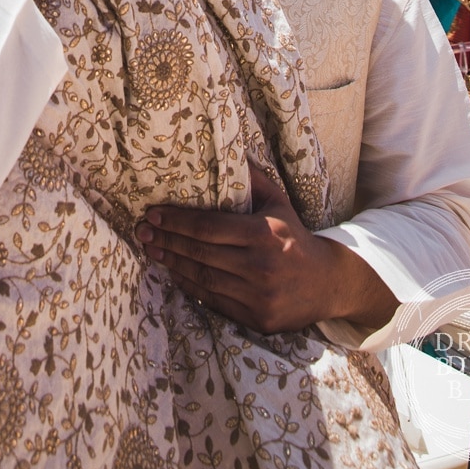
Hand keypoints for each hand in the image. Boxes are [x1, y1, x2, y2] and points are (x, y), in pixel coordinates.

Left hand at [139, 162, 395, 336]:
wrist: (327, 284)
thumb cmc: (294, 236)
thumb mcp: (278, 202)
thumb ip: (253, 178)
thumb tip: (227, 149)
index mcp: (263, 234)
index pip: (208, 227)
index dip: (177, 221)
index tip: (153, 213)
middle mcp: (260, 266)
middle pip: (201, 253)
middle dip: (167, 240)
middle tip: (142, 231)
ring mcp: (258, 296)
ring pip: (203, 279)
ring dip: (172, 264)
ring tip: (151, 249)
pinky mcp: (257, 319)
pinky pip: (214, 301)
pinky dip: (190, 286)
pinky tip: (174, 272)